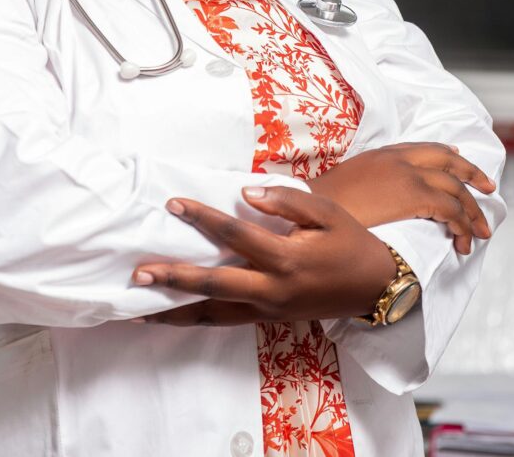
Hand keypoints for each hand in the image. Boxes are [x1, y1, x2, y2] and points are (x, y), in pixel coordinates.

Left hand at [132, 187, 396, 326]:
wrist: (375, 287)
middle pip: (215, 285)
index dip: (203, 218)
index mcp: (286, 258)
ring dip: (175, 311)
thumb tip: (247, 194)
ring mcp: (268, 310)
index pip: (235, 235)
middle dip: (175, 279)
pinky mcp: (267, 320)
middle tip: (140, 273)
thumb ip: (286, 201)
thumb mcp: (326, 212)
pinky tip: (171, 315)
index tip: (174, 204)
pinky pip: (225, 320)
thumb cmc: (349, 242)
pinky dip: (195, 318)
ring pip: (214, 314)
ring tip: (138, 309)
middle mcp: (272, 290)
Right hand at [312, 142, 495, 254]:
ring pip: (456, 189)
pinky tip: (462, 241)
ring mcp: (408, 175)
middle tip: (488, 188)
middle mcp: (399, 159)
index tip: (458, 159)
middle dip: (472, 174)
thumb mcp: (348, 184)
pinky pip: (451, 209)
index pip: (422, 148)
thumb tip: (380, 199)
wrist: (313, 209)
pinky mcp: (414, 196)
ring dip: (472, 212)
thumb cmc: (323, 205)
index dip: (445, 155)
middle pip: (448, 162)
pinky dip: (462, 226)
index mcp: (382, 153)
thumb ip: (369, 183)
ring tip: (481, 232)